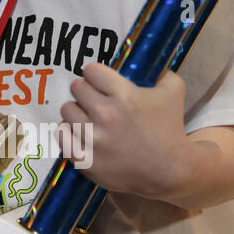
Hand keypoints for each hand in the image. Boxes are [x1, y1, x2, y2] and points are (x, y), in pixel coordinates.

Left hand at [60, 63, 189, 197]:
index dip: (96, 75)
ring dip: (76, 111)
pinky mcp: (84, 159)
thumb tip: (150, 62)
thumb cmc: (170, 129)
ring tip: (88, 118)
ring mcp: (92, 138)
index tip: (100, 82)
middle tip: (95, 101)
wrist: (168, 171)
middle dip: (86, 91)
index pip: (91, 71)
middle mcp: (104, 114)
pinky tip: (79, 132)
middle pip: (76, 87)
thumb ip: (161, 71)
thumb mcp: (173, 91)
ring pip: (66, 109)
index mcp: (123, 94)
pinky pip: (61, 134)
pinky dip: (67, 131)